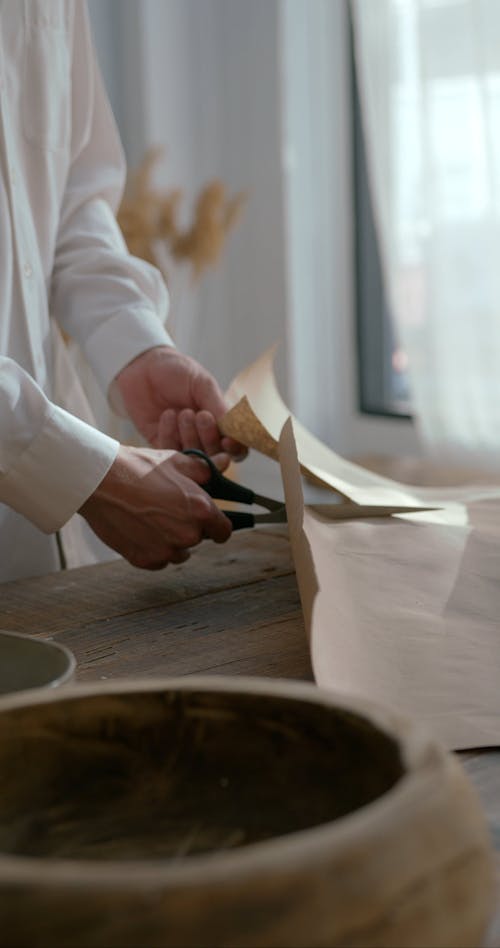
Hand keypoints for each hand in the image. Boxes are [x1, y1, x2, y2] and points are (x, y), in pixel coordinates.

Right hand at [78, 446, 231, 569]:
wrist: (99, 481)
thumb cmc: (138, 466)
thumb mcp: (175, 461)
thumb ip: (205, 469)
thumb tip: (225, 463)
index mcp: (201, 510)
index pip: (224, 531)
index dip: (217, 525)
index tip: (210, 523)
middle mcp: (188, 534)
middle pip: (198, 539)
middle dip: (188, 527)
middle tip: (168, 510)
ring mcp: (166, 550)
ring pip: (178, 552)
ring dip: (171, 541)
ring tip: (151, 519)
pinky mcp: (145, 560)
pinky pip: (158, 560)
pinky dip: (152, 549)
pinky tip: (139, 529)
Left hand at [114, 346, 246, 458]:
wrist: (142, 366)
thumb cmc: (177, 371)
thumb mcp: (202, 384)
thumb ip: (218, 407)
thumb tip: (236, 431)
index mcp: (221, 422)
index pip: (236, 447)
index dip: (235, 449)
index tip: (227, 441)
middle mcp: (204, 436)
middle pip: (215, 457)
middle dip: (209, 439)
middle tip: (201, 416)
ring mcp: (182, 442)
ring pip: (193, 458)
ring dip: (189, 436)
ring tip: (182, 412)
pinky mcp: (160, 445)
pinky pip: (169, 452)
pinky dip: (169, 435)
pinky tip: (167, 415)